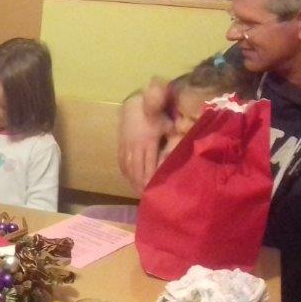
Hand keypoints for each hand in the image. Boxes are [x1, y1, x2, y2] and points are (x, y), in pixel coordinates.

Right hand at [118, 79, 172, 193]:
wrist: (135, 103)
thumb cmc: (157, 113)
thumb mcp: (168, 123)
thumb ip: (174, 136)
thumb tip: (179, 151)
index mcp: (147, 142)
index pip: (148, 165)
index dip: (149, 179)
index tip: (152, 191)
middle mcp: (134, 146)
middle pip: (136, 169)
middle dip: (139, 184)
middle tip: (145, 198)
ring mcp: (126, 146)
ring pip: (128, 167)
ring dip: (132, 180)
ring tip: (137, 192)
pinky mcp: (121, 144)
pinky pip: (121, 162)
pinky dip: (126, 172)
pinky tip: (129, 179)